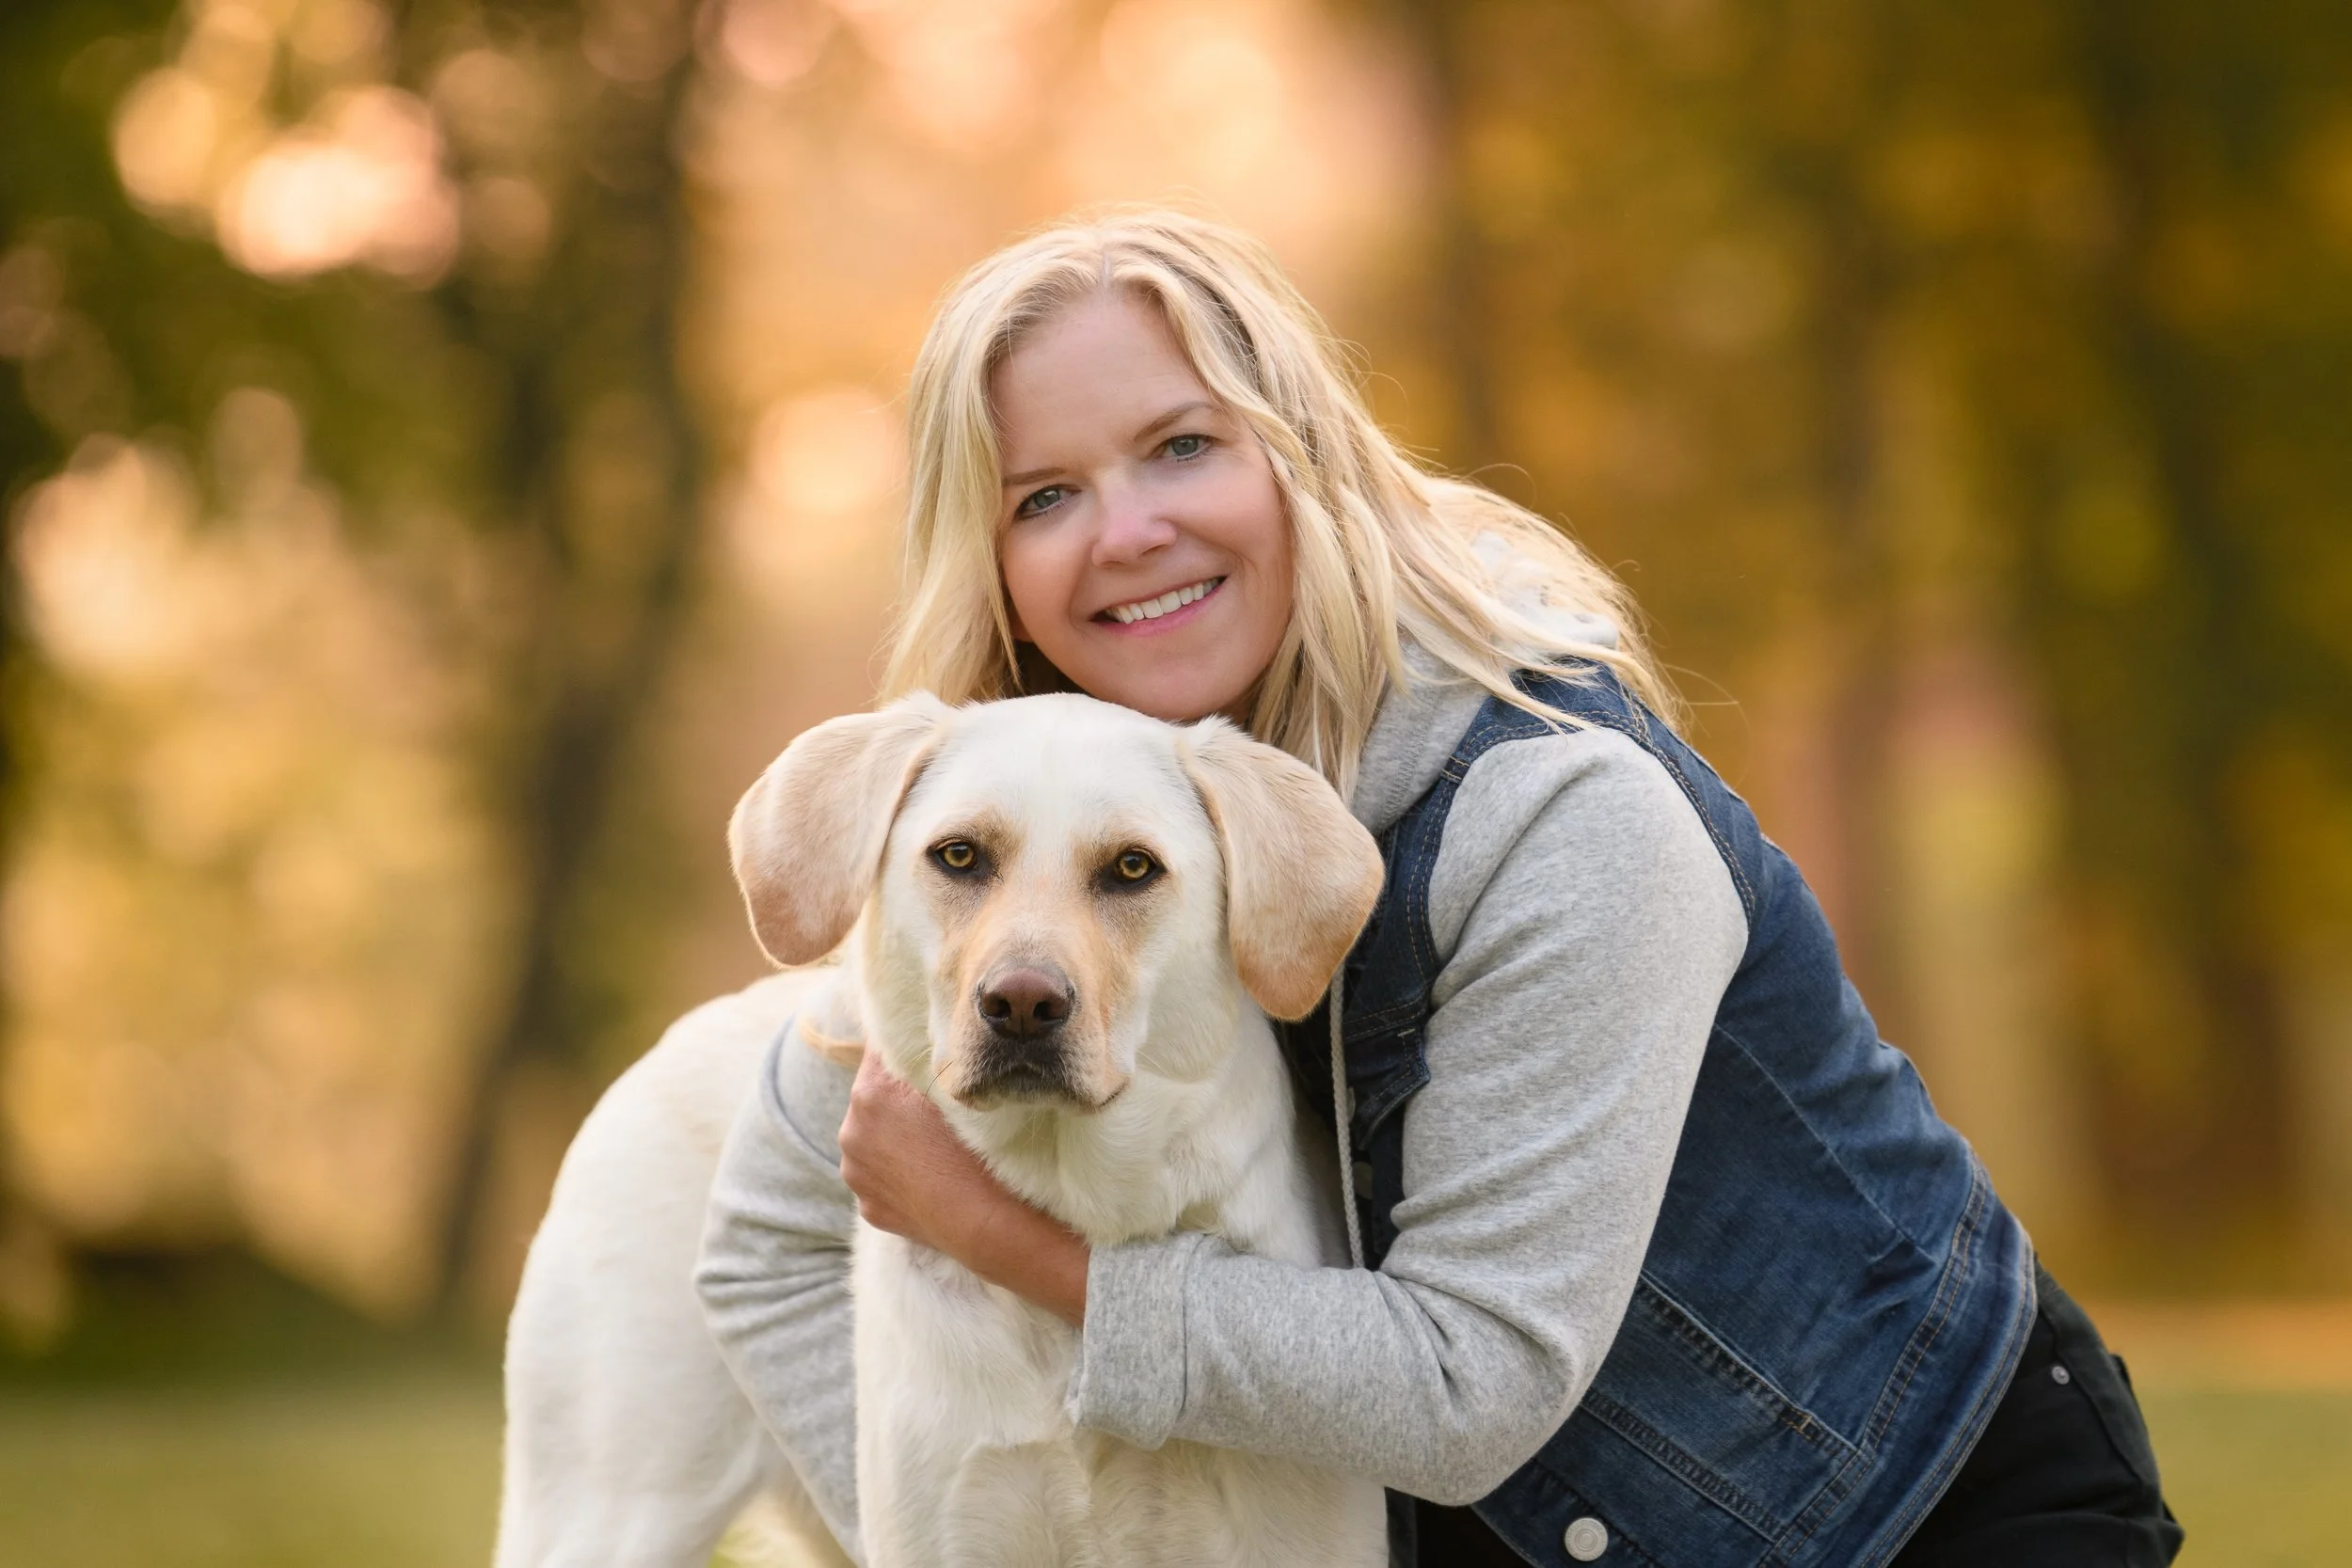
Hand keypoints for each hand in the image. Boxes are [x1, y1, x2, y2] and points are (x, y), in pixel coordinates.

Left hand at [837, 1050, 1090, 1324]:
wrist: (981, 1222)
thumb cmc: (975, 1149)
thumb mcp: (953, 1089)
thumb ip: (926, 1060)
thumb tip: (918, 1037)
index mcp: (868, 1095)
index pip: (880, 1051)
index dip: (904, 1048)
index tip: (924, 1052)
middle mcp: (850, 1132)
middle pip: (872, 1097)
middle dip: (896, 1096)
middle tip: (934, 1101)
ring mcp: (856, 1174)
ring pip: (873, 1139)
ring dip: (893, 1136)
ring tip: (932, 1144)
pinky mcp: (868, 1207)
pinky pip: (881, 1176)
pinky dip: (898, 1172)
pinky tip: (928, 1174)